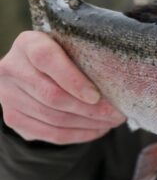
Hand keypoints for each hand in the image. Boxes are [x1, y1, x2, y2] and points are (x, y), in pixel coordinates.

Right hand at [0, 31, 125, 144]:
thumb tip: (122, 79)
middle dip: (91, 109)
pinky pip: (51, 134)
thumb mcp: (70, 47)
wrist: (32, 70)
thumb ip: (87, 55)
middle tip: (117, 114)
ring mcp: (8, 96)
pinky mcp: (14, 118)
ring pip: (54, 118)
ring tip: (112, 122)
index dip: (73, 80)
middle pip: (53, 96)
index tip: (97, 96)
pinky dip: (79, 135)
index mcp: (29, 44)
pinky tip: (98, 130)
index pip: (48, 59)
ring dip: (89, 124)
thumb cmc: (63, 56)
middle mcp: (12, 69)